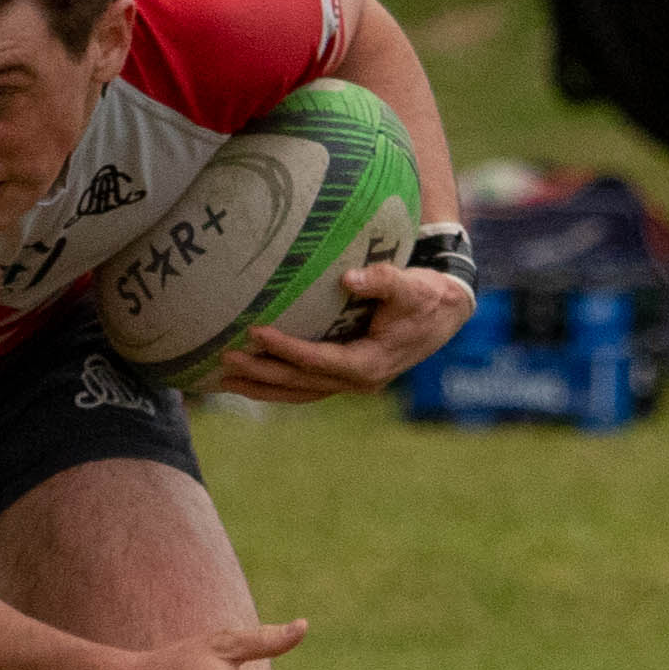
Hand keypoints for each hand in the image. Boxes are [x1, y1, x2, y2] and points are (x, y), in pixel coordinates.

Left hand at [216, 262, 473, 402]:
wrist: (445, 313)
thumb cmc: (426, 295)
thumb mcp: (411, 286)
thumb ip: (382, 280)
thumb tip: (348, 277)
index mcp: (370, 363)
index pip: (319, 360)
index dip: (286, 349)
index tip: (256, 332)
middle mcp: (357, 380)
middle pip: (300, 383)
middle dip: (261, 373)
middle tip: (225, 360)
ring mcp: (349, 383)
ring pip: (298, 392)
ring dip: (261, 387)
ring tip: (223, 380)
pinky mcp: (344, 377)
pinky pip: (304, 387)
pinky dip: (276, 386)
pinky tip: (249, 379)